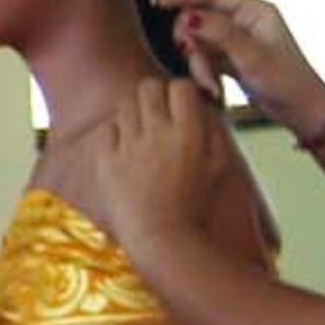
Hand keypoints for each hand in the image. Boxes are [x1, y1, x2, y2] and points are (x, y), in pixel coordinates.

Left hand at [74, 78, 227, 248]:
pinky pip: (107, 128)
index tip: (181, 107)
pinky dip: (115, 133)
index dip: (181, 93)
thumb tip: (205, 106)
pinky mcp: (107, 159)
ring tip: (141, 132)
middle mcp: (157, 134)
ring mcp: (130, 146)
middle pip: (149, 87)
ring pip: (126, 104)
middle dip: (155, 96)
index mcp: (188, 134)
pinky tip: (124, 148)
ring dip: (134, 112)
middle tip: (158, 114)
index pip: (180, 87)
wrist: (161, 237)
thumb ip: (214, 133)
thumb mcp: (217, 168)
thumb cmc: (193, 205)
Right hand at [161, 0, 324, 130]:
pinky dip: (206, 74)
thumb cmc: (287, 81)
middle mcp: (245, 23)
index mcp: (254, 11)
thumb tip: (189, 16)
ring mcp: (238, 42)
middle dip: (193, 43)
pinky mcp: (234, 61)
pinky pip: (207, 60)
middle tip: (191, 57)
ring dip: (199, 65)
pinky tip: (214, 89)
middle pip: (200, 21)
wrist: (303, 111)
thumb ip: (218, 33)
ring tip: (210, 86)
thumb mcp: (251, 55)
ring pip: (201, 44)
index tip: (160, 4)